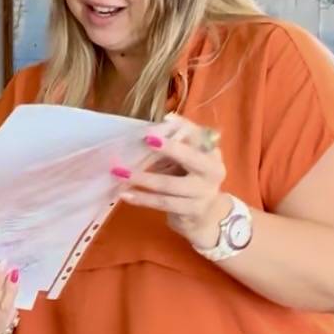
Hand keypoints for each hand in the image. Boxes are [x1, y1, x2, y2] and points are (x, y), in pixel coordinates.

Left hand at [116, 113, 230, 248]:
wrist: (206, 214)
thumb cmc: (191, 178)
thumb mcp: (189, 159)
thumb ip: (177, 144)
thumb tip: (159, 124)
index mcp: (212, 153)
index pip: (200, 135)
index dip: (184, 127)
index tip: (166, 119)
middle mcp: (213, 172)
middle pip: (191, 158)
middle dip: (170, 148)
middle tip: (146, 139)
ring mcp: (203, 193)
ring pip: (170, 185)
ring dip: (143, 178)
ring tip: (120, 173)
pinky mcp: (191, 211)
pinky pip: (163, 203)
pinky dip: (142, 199)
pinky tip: (125, 194)